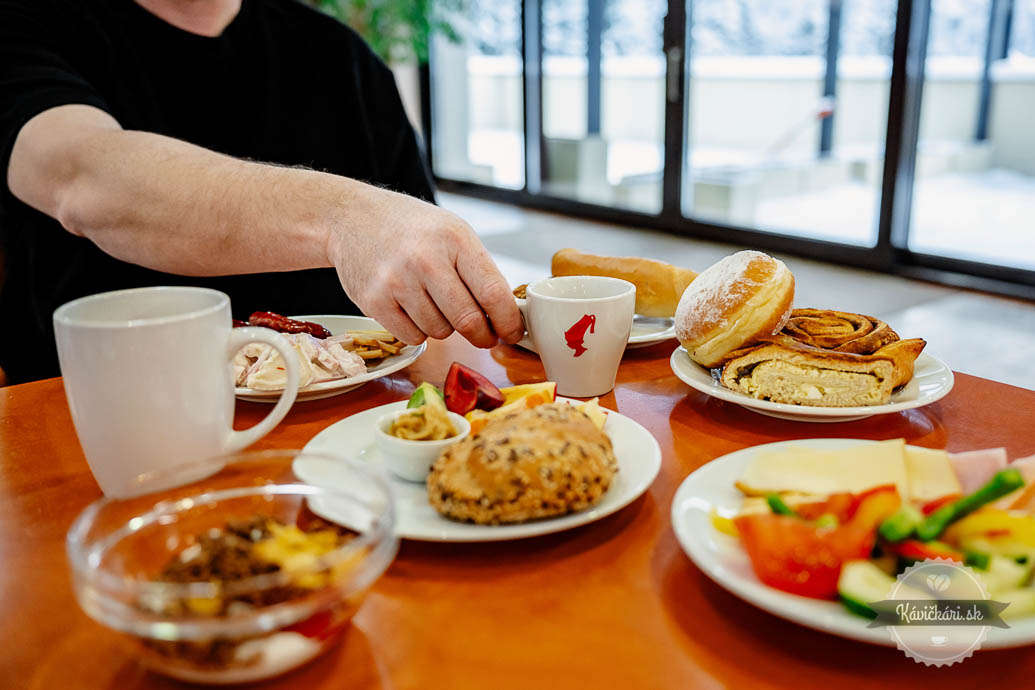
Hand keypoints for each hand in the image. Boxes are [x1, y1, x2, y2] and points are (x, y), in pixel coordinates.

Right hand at [327, 189, 522, 347]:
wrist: (352, 218)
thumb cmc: (411, 228)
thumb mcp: (452, 232)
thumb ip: (479, 270)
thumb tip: (506, 314)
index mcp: (454, 239)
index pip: (492, 292)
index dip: (508, 320)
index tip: (514, 332)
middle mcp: (425, 260)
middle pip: (468, 320)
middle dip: (483, 335)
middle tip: (485, 336)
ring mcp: (397, 282)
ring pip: (440, 331)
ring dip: (444, 326)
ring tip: (433, 301)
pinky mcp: (374, 301)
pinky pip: (412, 337)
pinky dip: (418, 330)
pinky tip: (411, 307)